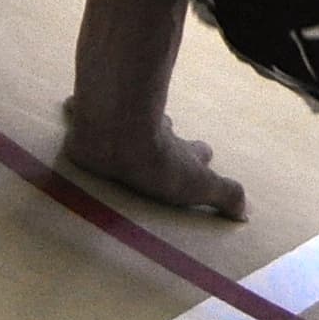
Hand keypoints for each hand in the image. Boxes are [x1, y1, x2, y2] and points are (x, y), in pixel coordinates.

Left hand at [61, 99, 246, 218]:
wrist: (116, 133)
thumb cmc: (155, 162)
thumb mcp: (197, 185)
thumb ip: (224, 195)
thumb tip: (247, 210)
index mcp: (178, 150)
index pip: (198, 153)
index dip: (200, 156)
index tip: (204, 155)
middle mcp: (153, 131)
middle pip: (164, 130)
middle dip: (164, 134)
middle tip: (160, 140)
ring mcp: (123, 122)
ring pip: (125, 119)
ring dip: (122, 123)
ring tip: (116, 133)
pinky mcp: (90, 120)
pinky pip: (82, 110)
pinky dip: (79, 109)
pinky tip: (71, 108)